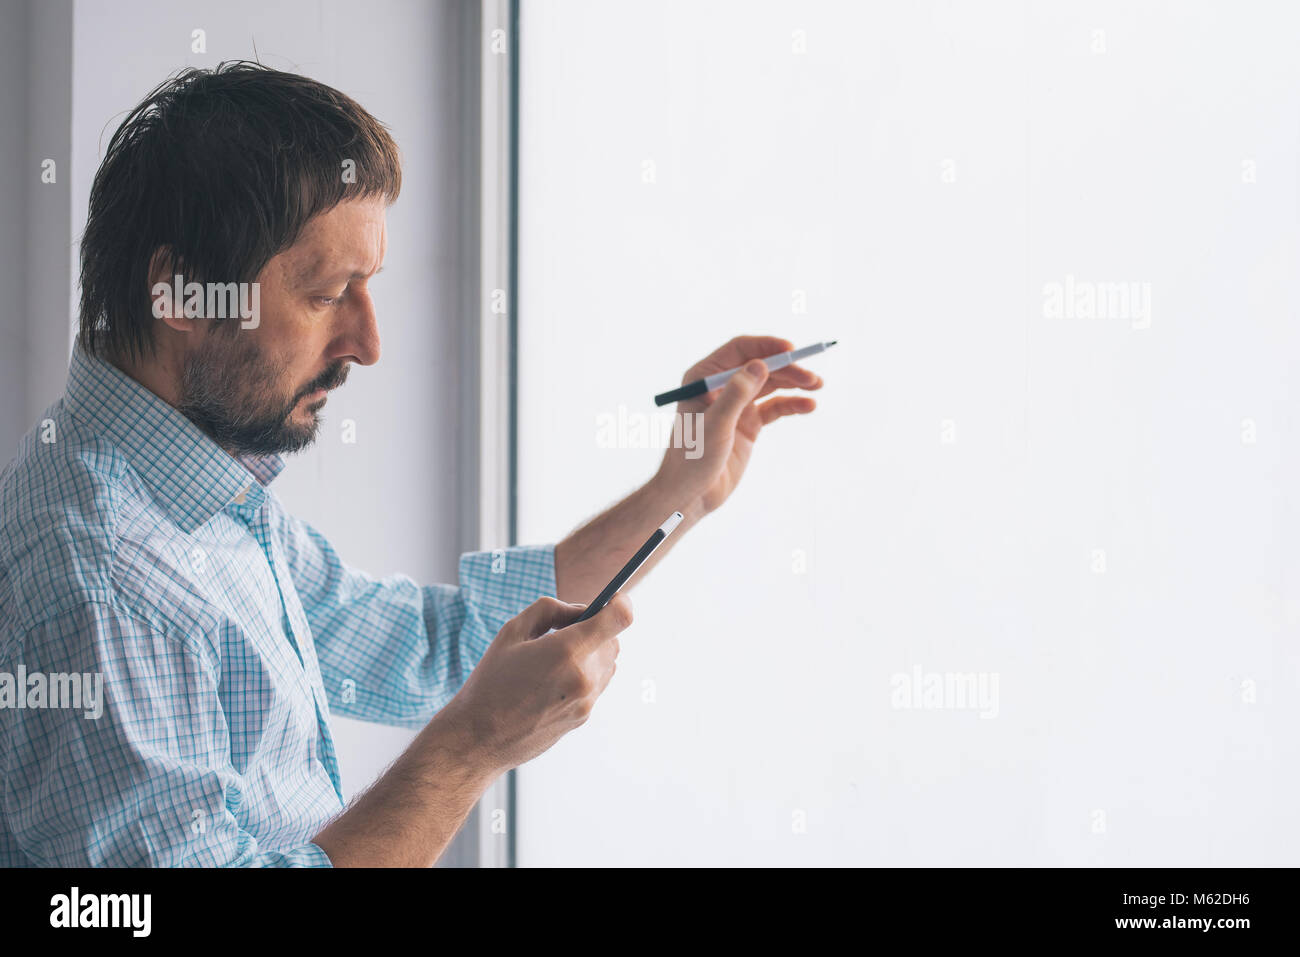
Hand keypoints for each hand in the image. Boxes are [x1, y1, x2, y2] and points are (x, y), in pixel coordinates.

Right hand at [439, 594, 632, 776]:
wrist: (479, 738)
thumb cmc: (491, 682)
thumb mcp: (511, 632)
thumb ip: (551, 610)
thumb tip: (580, 610)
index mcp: (567, 651)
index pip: (620, 618)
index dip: (620, 602)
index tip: (610, 599)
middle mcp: (584, 678)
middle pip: (613, 640)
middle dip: (595, 630)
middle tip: (562, 633)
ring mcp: (586, 701)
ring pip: (607, 663)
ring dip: (590, 653)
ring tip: (552, 660)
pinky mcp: (583, 717)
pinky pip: (597, 684)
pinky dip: (583, 674)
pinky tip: (551, 681)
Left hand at [655, 335, 821, 516]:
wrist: (691, 494)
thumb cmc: (692, 458)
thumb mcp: (715, 425)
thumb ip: (737, 395)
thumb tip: (760, 364)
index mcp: (703, 378)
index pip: (739, 350)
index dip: (766, 346)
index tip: (792, 351)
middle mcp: (720, 386)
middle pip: (760, 366)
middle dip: (787, 368)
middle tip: (812, 377)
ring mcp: (736, 405)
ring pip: (770, 385)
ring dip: (794, 383)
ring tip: (817, 386)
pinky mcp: (748, 423)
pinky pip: (774, 407)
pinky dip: (792, 404)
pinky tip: (808, 406)